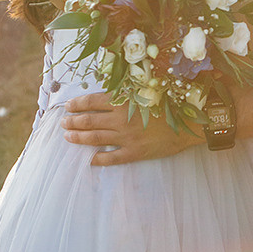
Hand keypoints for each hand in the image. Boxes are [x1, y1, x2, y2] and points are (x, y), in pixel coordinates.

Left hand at [63, 93, 203, 165]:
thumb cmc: (170, 103)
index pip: (92, 102)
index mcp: (123, 102)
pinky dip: (99, 159)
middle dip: (73, 121)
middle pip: (89, 121)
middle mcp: (121, 120)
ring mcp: (126, 138)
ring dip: (79, 138)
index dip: (77, 104)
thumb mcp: (146, 91)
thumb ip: (126, 93)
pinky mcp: (134, 153)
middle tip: (63, 123)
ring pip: (95, 138)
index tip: (68, 106)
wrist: (189, 123)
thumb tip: (107, 94)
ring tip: (68, 137)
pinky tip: (89, 160)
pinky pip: (112, 158)